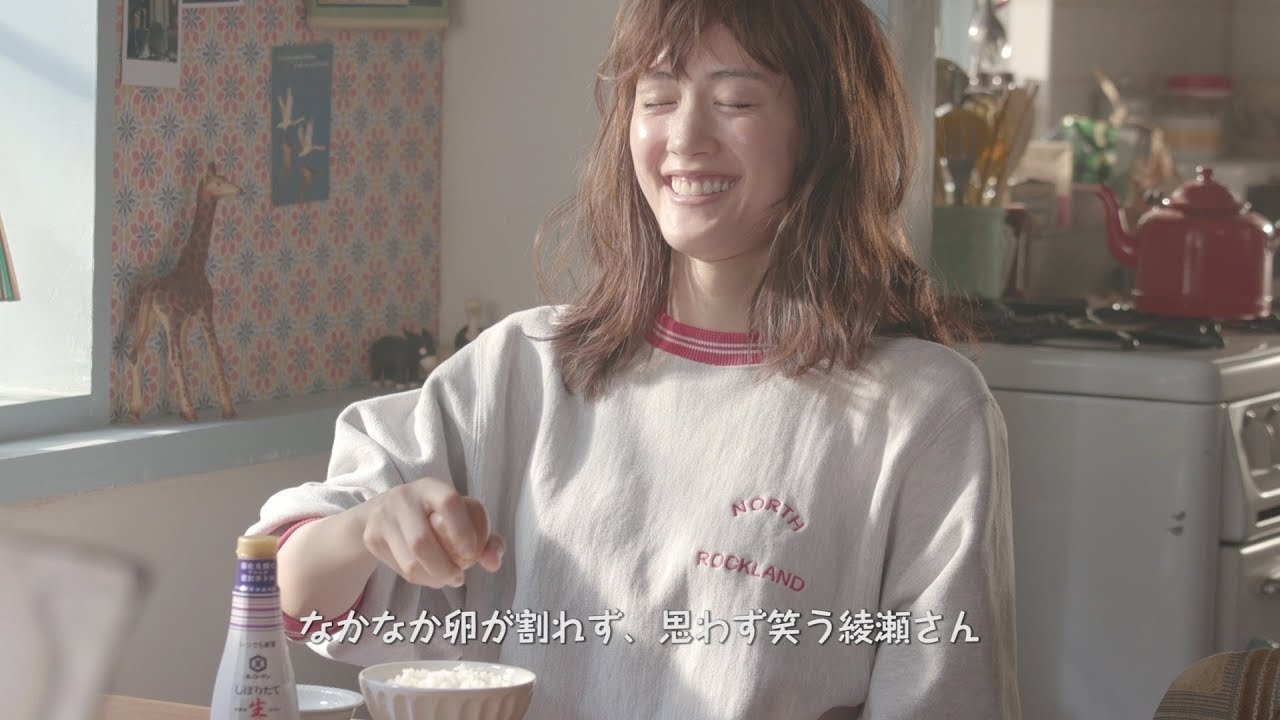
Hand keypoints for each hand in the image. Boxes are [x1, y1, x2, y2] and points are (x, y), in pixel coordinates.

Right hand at [357, 476, 504, 587]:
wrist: (383, 512)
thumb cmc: (435, 517)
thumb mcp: (460, 519)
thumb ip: (486, 540)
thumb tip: (494, 563)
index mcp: (431, 487)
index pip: (449, 502)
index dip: (463, 530)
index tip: (472, 553)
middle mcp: (404, 497)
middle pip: (422, 541)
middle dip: (445, 567)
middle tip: (459, 577)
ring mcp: (383, 517)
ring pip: (410, 561)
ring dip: (433, 578)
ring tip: (446, 579)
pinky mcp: (371, 537)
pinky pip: (399, 568)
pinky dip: (419, 579)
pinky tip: (428, 575)